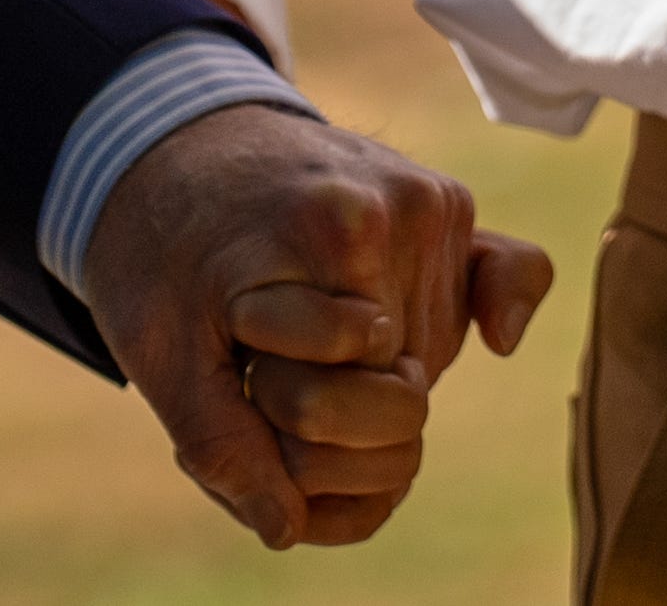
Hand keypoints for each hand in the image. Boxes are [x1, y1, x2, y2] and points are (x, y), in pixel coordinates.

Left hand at [78, 101, 557, 548]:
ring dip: (371, 374)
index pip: (327, 406)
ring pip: (430, 362)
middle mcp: (393, 206)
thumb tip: (290, 527)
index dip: (271, 410)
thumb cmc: (161, 251)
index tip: (235, 361)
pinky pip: (508, 273)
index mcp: (325, 232)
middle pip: (396, 396)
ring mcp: (427, 200)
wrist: (168, 140)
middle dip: (324, 410)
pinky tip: (490, 335)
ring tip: (297, 327)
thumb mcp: (157, 349)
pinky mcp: (446, 202)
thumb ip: (219, 445)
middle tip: (264, 358)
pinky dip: (492, 309)